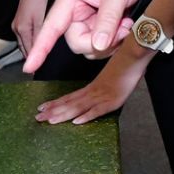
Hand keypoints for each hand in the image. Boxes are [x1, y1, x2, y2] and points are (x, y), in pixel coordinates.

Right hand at [13, 0, 49, 61]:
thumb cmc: (38, 0)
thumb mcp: (41, 20)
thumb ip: (39, 37)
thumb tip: (38, 51)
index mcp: (21, 31)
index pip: (28, 52)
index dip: (34, 60)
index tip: (39, 69)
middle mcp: (17, 29)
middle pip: (25, 49)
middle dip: (33, 56)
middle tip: (42, 64)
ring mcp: (17, 26)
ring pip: (25, 43)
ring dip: (32, 49)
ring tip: (42, 56)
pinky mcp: (20, 22)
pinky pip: (26, 37)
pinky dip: (32, 41)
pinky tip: (40, 42)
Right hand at [24, 0, 143, 72]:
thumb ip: (107, 19)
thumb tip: (98, 45)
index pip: (51, 26)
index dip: (40, 48)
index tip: (29, 66)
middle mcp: (74, 11)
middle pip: (77, 42)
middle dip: (99, 43)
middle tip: (122, 29)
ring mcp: (86, 20)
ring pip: (90, 47)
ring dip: (110, 43)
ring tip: (125, 24)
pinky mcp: (97, 25)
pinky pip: (100, 44)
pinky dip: (114, 41)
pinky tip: (124, 25)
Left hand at [36, 45, 152, 123]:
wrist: (136, 51)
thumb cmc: (127, 62)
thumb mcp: (114, 77)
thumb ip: (106, 85)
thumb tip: (100, 91)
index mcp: (94, 86)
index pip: (71, 96)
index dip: (56, 103)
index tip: (43, 107)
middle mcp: (95, 90)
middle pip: (71, 102)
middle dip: (53, 111)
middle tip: (38, 117)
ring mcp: (104, 95)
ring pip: (80, 106)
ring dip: (64, 114)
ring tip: (50, 120)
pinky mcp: (114, 99)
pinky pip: (99, 109)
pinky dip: (87, 115)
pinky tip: (77, 121)